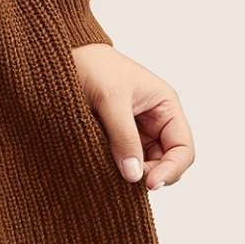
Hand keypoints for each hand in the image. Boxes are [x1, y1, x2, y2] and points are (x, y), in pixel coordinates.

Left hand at [69, 43, 194, 190]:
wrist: (61, 58)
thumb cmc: (93, 67)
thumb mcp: (111, 100)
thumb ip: (124, 137)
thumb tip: (134, 176)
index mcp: (165, 105)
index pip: (183, 148)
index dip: (171, 169)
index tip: (149, 184)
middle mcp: (156, 119)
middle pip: (166, 160)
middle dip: (151, 173)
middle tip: (126, 178)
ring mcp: (137, 128)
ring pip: (146, 163)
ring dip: (134, 172)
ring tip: (113, 171)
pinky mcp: (118, 135)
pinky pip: (127, 159)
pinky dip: (120, 167)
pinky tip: (107, 167)